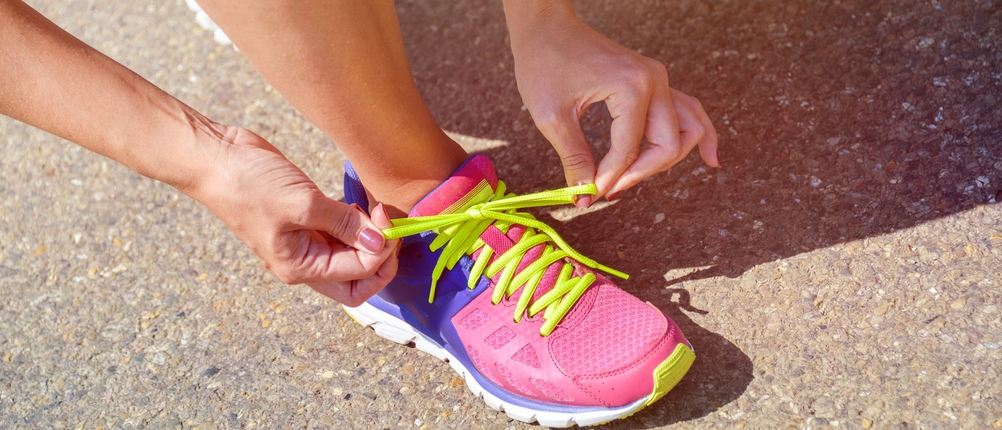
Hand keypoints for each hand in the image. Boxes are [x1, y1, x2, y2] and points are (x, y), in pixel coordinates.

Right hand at [189, 126, 399, 305]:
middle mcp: (304, 261)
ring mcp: (306, 240)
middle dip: (381, 258)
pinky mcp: (308, 218)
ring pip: (352, 254)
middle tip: (389, 227)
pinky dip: (358, 222)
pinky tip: (363, 205)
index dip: (379, 252)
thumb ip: (345, 224)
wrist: (217, 157)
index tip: (384, 220)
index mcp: (300, 268)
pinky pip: (342, 231)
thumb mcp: (303, 204)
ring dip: (371, 238)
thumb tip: (380, 242)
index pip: (357, 276)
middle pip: (357, 279)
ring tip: (376, 211)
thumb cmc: (249, 185)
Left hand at [505, 2, 718, 204]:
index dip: (610, 178)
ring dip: (668, 159)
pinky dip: (695, 133)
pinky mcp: (653, 80)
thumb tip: (584, 195)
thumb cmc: (544, 62)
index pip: (630, 150)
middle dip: (639, 173)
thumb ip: (574, 158)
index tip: (588, 195)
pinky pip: (686, 111)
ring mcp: (658, 78)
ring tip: (641, 181)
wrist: (546, 26)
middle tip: (608, 189)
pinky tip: (709, 158)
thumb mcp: (552, 117)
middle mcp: (655, 81)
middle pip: (668, 144)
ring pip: (686, 129)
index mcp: (632, 88)